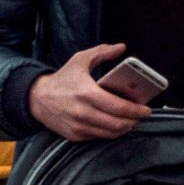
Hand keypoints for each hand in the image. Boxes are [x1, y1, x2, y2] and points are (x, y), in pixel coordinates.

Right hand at [27, 44, 153, 141]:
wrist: (37, 98)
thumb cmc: (62, 79)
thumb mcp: (80, 60)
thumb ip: (102, 52)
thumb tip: (121, 47)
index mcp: (86, 93)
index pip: (118, 107)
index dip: (135, 110)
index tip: (146, 109)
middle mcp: (83, 112)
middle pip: (117, 123)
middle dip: (133, 121)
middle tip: (140, 116)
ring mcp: (78, 126)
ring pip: (110, 133)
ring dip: (124, 128)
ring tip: (130, 120)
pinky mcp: (75, 135)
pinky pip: (99, 137)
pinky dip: (110, 132)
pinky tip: (114, 124)